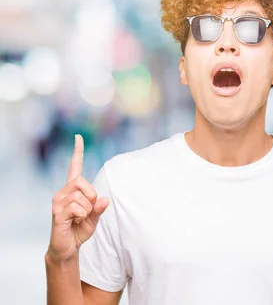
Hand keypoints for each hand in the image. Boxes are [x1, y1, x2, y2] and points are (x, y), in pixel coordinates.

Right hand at [47, 135, 109, 262]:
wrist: (68, 247)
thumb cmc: (79, 229)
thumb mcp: (94, 217)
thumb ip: (100, 208)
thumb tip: (105, 199)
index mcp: (72, 189)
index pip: (74, 167)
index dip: (77, 152)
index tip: (78, 137)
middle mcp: (62, 192)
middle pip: (82, 182)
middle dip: (91, 196)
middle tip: (87, 210)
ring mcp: (58, 201)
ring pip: (82, 197)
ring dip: (87, 209)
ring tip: (79, 218)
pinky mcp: (57, 211)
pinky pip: (77, 207)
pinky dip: (82, 215)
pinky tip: (75, 221)